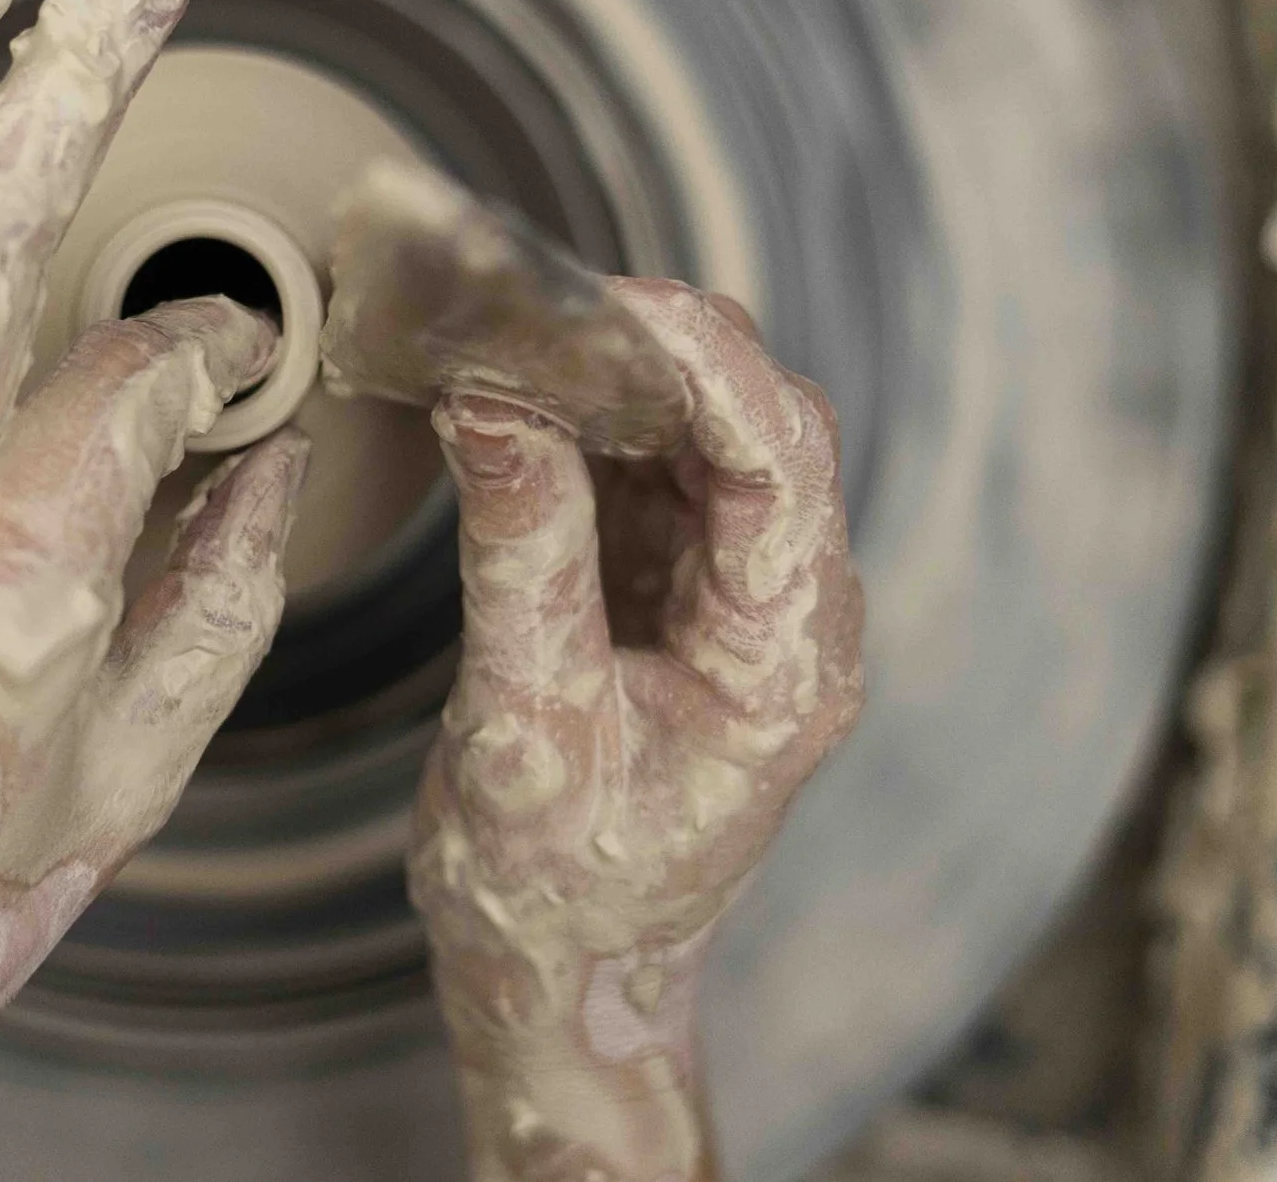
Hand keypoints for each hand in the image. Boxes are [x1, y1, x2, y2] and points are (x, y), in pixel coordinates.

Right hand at [410, 282, 863, 1181]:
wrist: (560, 974)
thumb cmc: (555, 889)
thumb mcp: (522, 728)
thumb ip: (519, 559)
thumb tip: (489, 404)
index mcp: (786, 665)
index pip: (780, 465)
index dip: (704, 365)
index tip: (606, 302)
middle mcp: (787, 619)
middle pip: (759, 428)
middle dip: (659, 354)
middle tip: (540, 304)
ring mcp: (738, 600)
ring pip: (705, 436)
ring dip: (617, 382)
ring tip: (516, 337)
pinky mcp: (679, 591)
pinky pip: (651, 472)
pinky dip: (589, 425)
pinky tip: (520, 399)